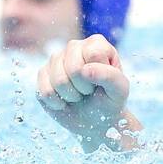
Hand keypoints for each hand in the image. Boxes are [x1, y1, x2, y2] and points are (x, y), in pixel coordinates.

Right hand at [36, 35, 131, 151]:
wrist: (96, 119)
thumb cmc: (110, 100)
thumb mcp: (120, 90)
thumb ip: (110, 76)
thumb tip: (85, 70)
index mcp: (96, 44)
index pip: (93, 54)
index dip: (97, 75)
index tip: (102, 82)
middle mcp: (74, 47)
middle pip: (73, 68)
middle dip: (84, 87)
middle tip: (89, 91)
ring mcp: (56, 59)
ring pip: (58, 80)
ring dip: (71, 96)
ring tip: (78, 95)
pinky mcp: (42, 74)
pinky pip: (45, 92)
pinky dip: (58, 103)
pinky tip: (65, 101)